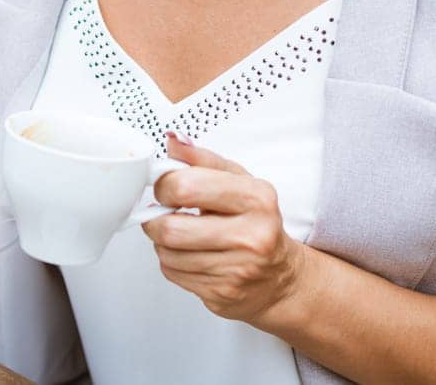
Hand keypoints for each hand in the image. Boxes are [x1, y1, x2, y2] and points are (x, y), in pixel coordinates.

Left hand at [140, 130, 310, 327]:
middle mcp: (251, 236)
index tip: (165, 186)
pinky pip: (173, 273)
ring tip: (179, 233)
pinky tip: (189, 254)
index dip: (163, 185)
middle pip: (171, 228)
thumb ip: (202, 159)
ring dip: (162, 242)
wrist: (280, 277)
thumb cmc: (256, 223)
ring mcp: (237, 270)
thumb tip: (173, 140)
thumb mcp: (239, 181)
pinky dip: (172, 261)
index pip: (186, 187)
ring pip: (167, 253)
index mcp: (256, 198)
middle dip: (154, 219)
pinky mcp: (222, 294)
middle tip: (161, 213)